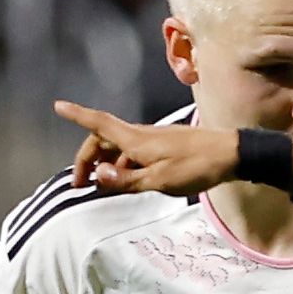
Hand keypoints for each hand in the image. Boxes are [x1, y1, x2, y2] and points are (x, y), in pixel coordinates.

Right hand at [53, 101, 244, 196]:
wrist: (234, 155)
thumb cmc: (197, 167)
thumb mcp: (159, 180)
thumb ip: (126, 180)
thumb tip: (98, 177)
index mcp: (136, 140)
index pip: (99, 123)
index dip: (77, 115)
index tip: (58, 106)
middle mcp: (142, 135)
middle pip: (104, 140)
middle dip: (88, 158)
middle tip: (81, 183)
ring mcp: (155, 140)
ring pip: (121, 148)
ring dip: (107, 165)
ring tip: (102, 187)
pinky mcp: (167, 147)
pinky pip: (137, 154)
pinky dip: (125, 165)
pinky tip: (130, 182)